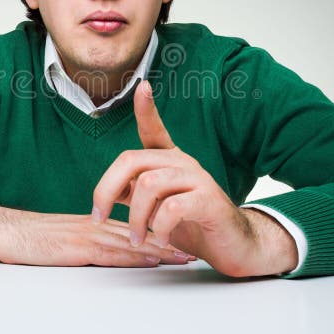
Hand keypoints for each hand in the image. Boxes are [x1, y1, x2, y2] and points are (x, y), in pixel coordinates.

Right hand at [0, 205, 193, 266]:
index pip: (133, 228)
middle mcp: (96, 225)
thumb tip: (108, 254)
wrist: (7, 231)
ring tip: (182, 257)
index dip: (158, 234)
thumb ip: (88, 243)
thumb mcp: (66, 239)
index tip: (180, 242)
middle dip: (167, 243)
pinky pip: (111, 251)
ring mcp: (88, 235)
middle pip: (140, 234)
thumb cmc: (32, 237)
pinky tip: (150, 259)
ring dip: (159, 250)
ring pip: (132, 242)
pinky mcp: (78, 247)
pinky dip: (134, 255)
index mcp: (95, 222)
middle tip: (192, 252)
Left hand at [92, 80, 298, 276]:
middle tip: (100, 218)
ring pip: (149, 185)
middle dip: (107, 190)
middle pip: (132, 160)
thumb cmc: (193, 225)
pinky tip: (162, 239)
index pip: (154, 129)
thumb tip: (108, 191)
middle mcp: (183, 162)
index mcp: (170, 160)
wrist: (234, 246)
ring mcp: (198, 178)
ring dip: (136, 218)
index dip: (146, 109)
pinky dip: (159, 227)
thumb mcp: (157, 208)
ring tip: (138, 238)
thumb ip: (135, 195)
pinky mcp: (209, 200)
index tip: (142, 86)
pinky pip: (172, 207)